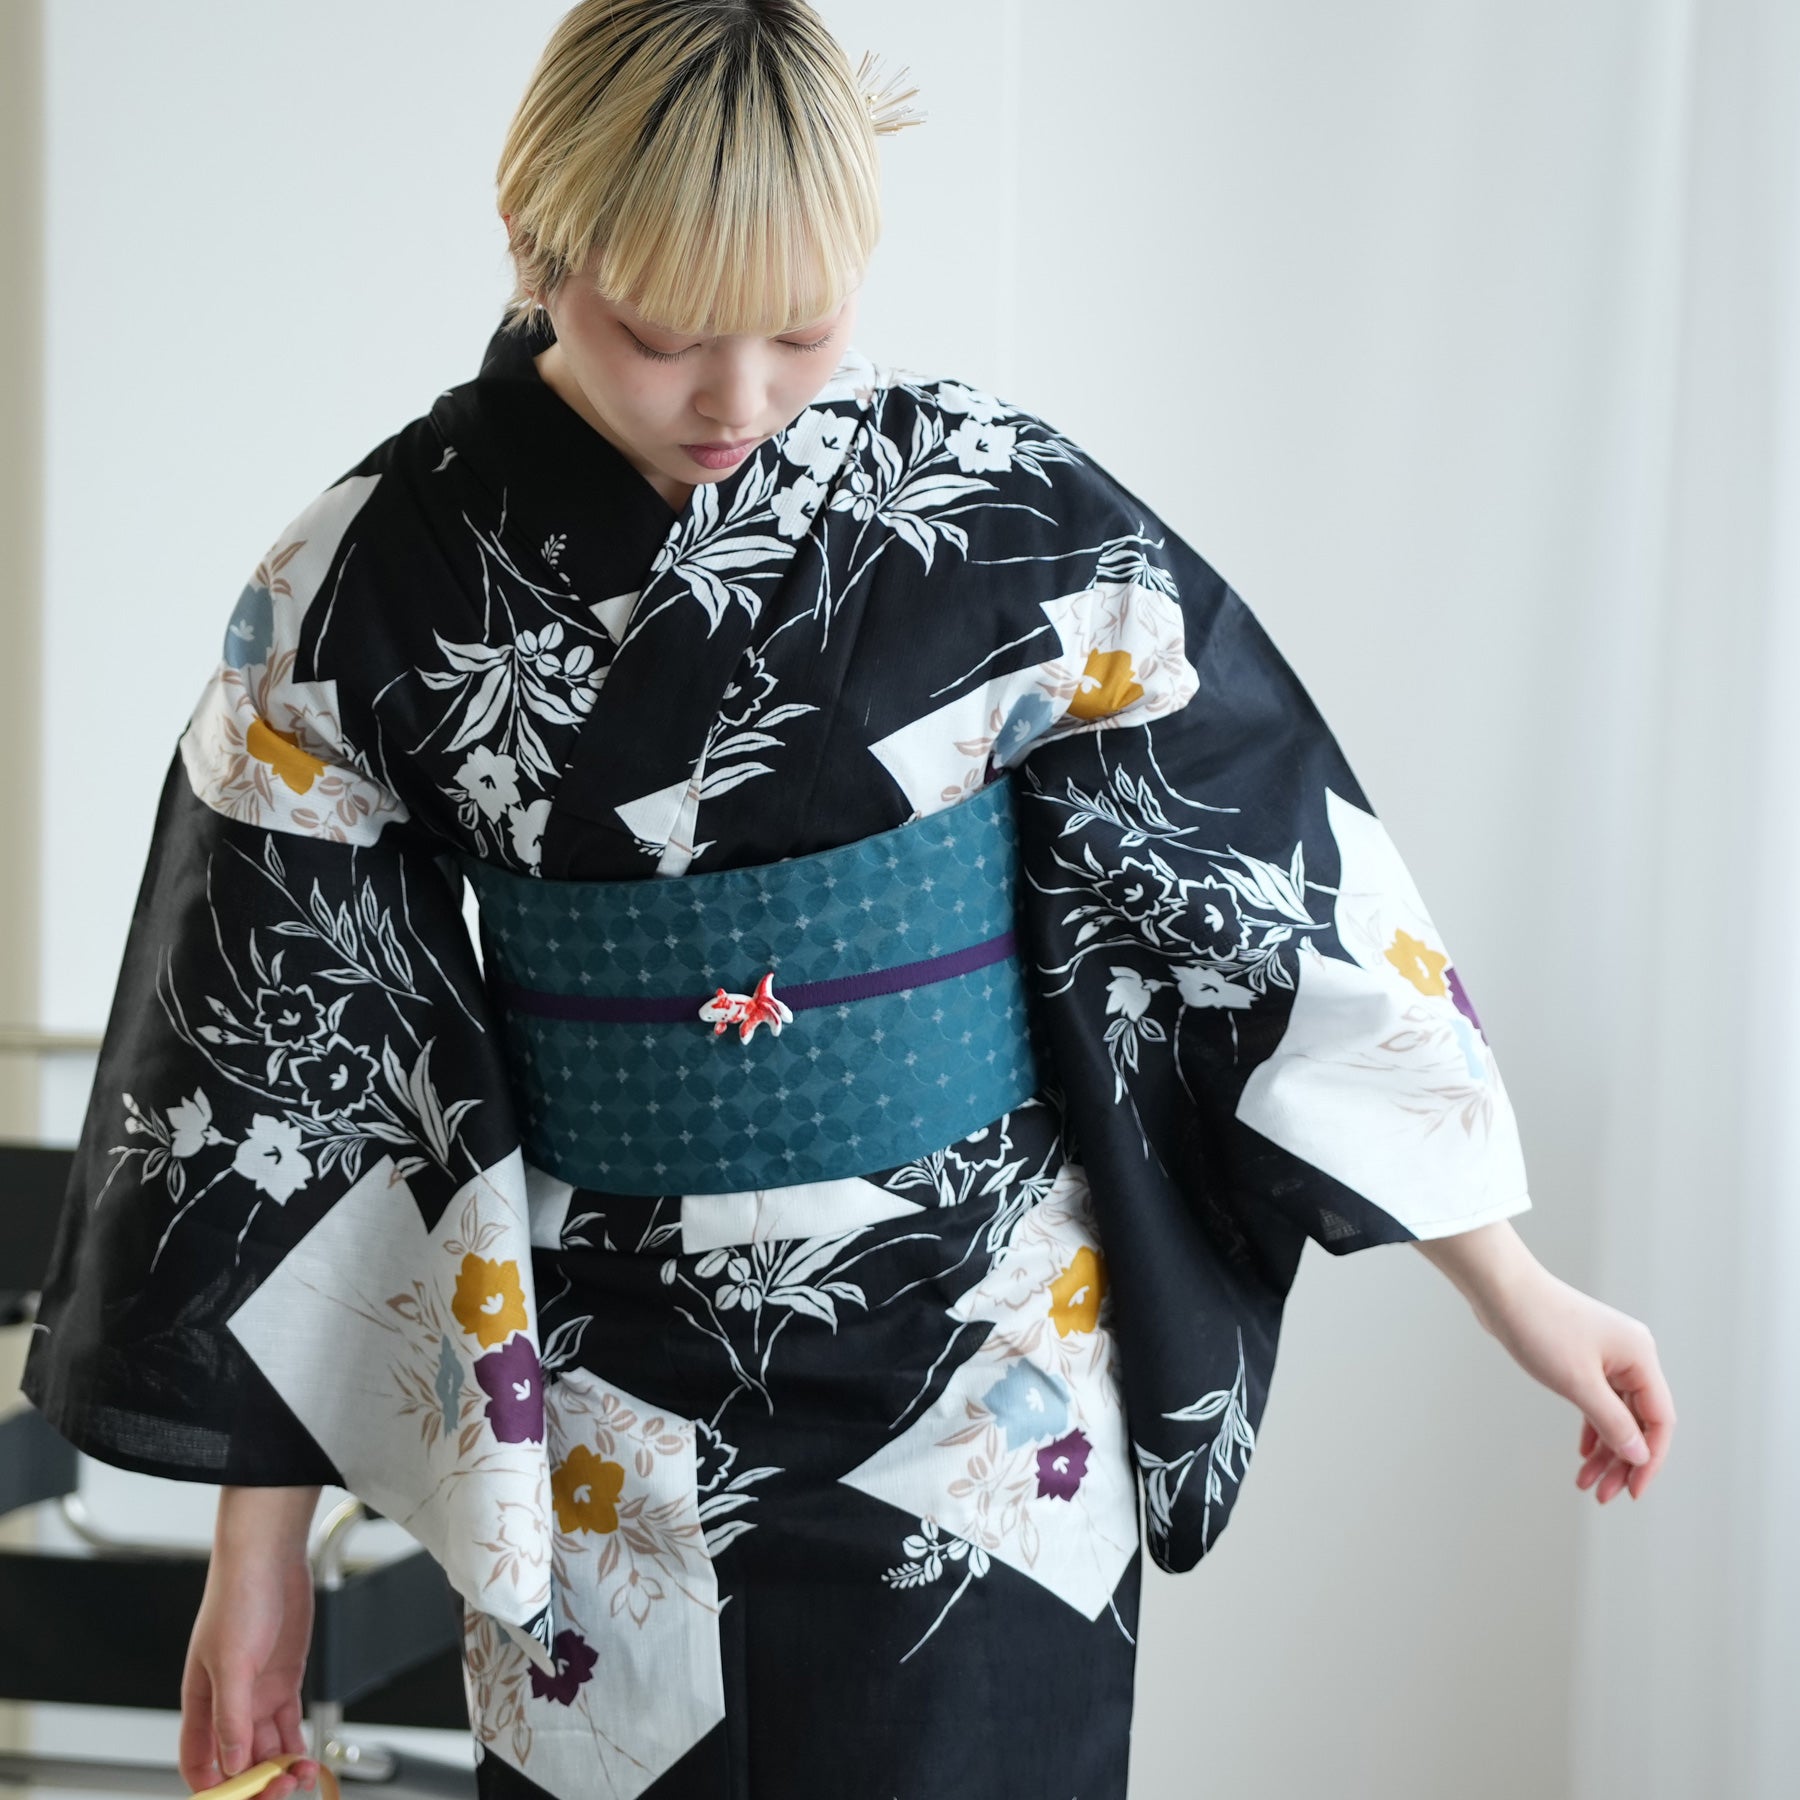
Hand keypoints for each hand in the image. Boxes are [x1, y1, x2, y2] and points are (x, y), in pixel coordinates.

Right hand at [179, 1536, 320, 1795]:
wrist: (270, 1558)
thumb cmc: (238, 1597)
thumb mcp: (231, 1661)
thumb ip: (231, 1716)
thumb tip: (233, 1765)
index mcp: (200, 1703)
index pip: (199, 1762)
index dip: (215, 1788)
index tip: (241, 1799)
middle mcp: (229, 1704)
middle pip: (237, 1762)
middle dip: (257, 1782)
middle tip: (282, 1790)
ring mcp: (258, 1693)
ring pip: (266, 1748)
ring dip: (281, 1767)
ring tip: (302, 1776)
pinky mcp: (285, 1680)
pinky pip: (288, 1726)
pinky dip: (296, 1745)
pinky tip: (307, 1759)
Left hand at [1480, 1262, 1675, 1502]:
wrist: (1501, 1289)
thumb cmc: (1539, 1328)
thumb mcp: (1578, 1383)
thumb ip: (1613, 1423)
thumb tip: (1639, 1456)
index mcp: (1640, 1357)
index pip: (1660, 1421)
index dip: (1650, 1460)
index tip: (1632, 1492)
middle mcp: (1631, 1356)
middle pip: (1638, 1421)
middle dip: (1622, 1461)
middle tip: (1603, 1496)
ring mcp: (1607, 1356)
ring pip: (1616, 1414)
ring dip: (1604, 1449)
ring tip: (1587, 1483)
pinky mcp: (1584, 1356)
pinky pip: (1598, 1400)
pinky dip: (1592, 1427)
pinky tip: (1583, 1453)